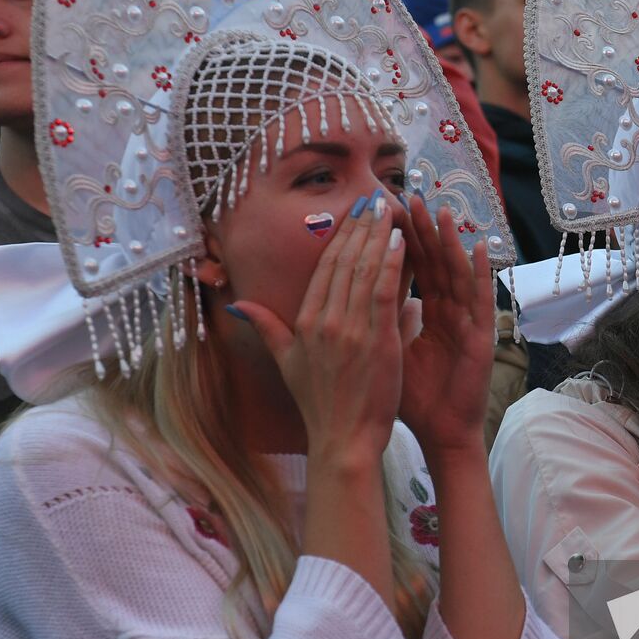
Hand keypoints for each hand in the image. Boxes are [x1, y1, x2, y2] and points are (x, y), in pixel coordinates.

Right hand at [236, 195, 404, 466]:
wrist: (342, 439)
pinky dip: (391, 264)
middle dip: (360, 227)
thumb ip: (265, 327)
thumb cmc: (319, 403)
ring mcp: (349, 330)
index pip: (324, 267)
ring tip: (390, 210)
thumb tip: (238, 303)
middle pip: (344, 262)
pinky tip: (401, 241)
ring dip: (378, 236)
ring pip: (364, 271)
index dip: (340, 236)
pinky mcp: (375, 341)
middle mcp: (323, 321)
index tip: (353, 212)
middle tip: (374, 198)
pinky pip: (383, 293)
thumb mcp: (286, 361)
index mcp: (303, 322)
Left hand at [396, 196, 494, 458]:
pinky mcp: (481, 338)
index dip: (398, 239)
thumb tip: (357, 295)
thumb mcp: (387, 352)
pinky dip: (481, 275)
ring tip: (441, 211)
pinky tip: (479, 250)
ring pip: (458, 274)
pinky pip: (482, 301)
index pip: (410, 268)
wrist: (442, 432)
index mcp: (427, 312)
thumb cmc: (416, 397)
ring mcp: (467, 322)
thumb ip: (376, 321)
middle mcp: (449, 311)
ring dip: (451, 243)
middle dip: (421, 231)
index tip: (383, 211)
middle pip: (434, 263)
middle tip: (408, 197)